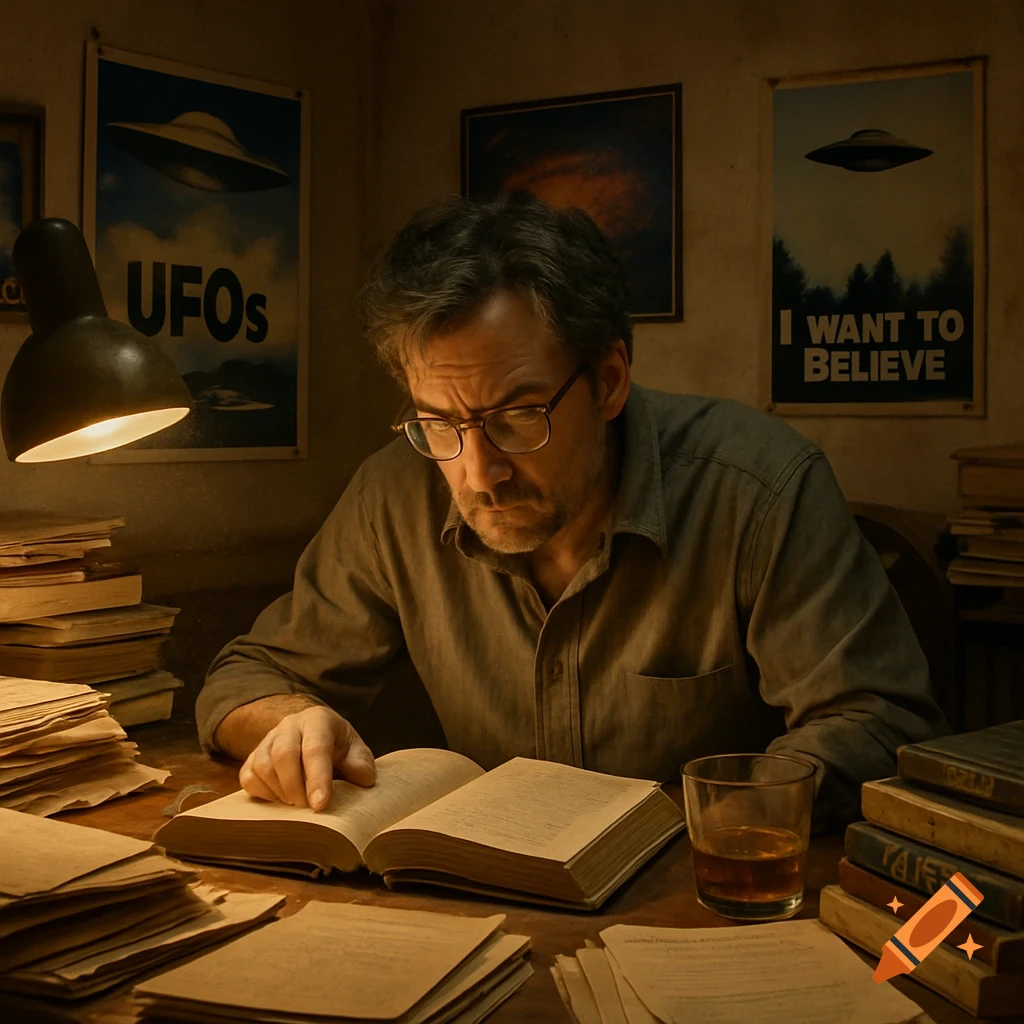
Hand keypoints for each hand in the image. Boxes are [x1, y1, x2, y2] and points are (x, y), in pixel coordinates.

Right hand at [238, 705, 375, 810]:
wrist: (315, 737)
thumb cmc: (338, 748)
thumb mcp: (356, 752)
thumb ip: (361, 764)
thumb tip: (362, 779)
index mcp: (318, 719)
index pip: (316, 748)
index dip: (318, 778)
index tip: (320, 804)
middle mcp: (290, 725)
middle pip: (283, 755)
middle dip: (295, 788)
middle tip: (308, 809)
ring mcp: (268, 739)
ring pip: (263, 766)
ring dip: (279, 792)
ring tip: (297, 804)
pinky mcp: (252, 756)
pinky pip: (248, 776)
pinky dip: (262, 793)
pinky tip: (280, 800)